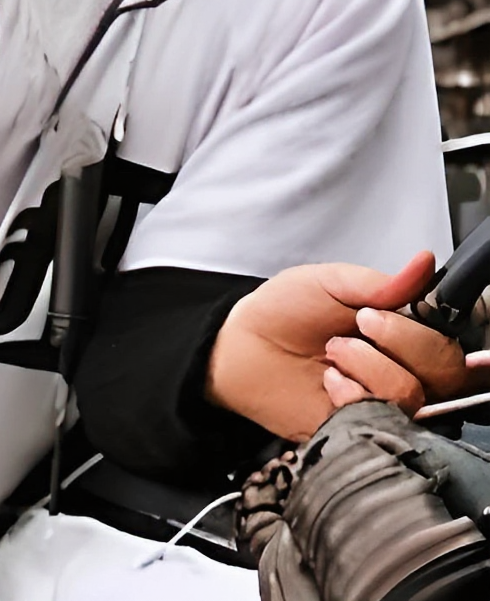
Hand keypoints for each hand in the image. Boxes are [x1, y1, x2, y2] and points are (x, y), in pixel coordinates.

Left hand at [204, 251, 479, 442]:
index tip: (373, 313)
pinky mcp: (363, 425)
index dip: (419, 329)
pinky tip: (329, 384)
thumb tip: (424, 264)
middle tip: (356, 328)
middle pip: (445, 369)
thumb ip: (379, 281)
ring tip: (333, 355)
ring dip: (367, 367)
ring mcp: (384, 398)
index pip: (446, 336)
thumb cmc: (283, 311)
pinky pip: (381, 419)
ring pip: (412, 393)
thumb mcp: (328, 282)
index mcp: (400, 326)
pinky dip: (352, 396)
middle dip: (397, 344)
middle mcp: (400, 364)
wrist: (244, 348)